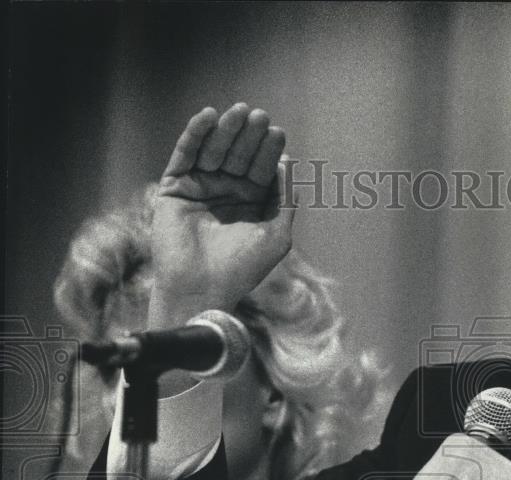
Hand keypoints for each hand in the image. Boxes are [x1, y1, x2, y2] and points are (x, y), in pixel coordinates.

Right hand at [147, 103, 293, 329]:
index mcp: (251, 202)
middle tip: (259, 116)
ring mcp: (200, 187)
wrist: (203, 288)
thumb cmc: (243, 267)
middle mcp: (226, 191)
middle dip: (249, 136)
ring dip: (226, 130)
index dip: (269, 150)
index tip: (277, 132)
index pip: (262, 168)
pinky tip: (208, 117)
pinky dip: (195, 134)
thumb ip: (284, 198)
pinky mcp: (175, 187)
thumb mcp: (277, 233)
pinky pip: (185, 154)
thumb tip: (288, 161)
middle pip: (239, 155)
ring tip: (238, 112)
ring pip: (214, 150)